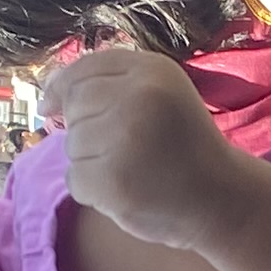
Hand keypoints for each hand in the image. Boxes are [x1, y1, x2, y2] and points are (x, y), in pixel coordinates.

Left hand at [41, 44, 250, 248]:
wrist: (223, 200)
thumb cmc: (186, 146)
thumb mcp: (162, 94)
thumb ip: (112, 83)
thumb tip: (47, 98)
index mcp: (152, 72)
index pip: (84, 70)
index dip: (62, 88)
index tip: (51, 105)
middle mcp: (139, 99)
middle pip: (74, 108)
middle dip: (87, 130)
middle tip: (126, 150)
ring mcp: (125, 140)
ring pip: (72, 146)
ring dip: (92, 163)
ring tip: (132, 171)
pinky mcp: (114, 181)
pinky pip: (75, 180)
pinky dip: (93, 192)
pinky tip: (125, 192)